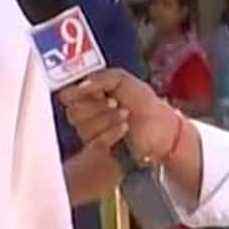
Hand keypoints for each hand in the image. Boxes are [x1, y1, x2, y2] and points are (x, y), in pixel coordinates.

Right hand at [58, 69, 177, 162]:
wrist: (162, 129)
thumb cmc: (143, 103)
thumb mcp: (122, 80)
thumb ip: (100, 78)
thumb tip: (79, 86)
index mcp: (89, 94)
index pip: (67, 94)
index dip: (78, 94)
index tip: (96, 92)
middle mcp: (86, 113)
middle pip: (73, 112)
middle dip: (96, 107)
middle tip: (115, 102)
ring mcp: (91, 133)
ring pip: (83, 127)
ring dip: (107, 119)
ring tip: (125, 115)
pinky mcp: (99, 150)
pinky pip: (95, 141)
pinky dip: (111, 132)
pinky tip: (124, 128)